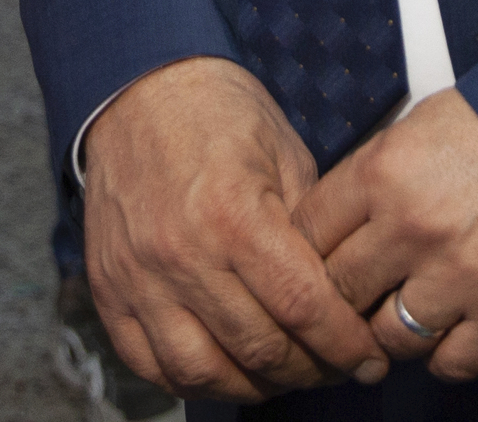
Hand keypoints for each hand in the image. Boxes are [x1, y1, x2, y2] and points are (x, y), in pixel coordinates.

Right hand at [81, 57, 384, 402]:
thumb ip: (312, 229)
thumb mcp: (286, 155)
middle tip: (335, 368)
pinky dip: (192, 381)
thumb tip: (344, 296)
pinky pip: (150, 364)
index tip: (368, 359)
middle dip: (310, 371)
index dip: (345, 345)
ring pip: (203, 372)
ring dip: (254, 387)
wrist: (138, 89)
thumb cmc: (219, 114)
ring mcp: (139, 278)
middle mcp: (182, 255)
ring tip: (282, 375)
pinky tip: (225, 370)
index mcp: (234, 214)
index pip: (303, 308)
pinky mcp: (110, 289)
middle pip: (258, 349)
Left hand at [298, 91, 477, 386]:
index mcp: (384, 173)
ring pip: (388, 337)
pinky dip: (444, 354)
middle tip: (353, 293)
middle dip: (341, 295)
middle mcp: (414, 229)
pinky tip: (449, 329)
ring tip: (402, 311)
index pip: (308, 233)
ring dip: (390, 329)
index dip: (307, 249)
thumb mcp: (422, 125)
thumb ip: (374, 174)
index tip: (315, 257)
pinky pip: (450, 363)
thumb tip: (335, 218)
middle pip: (340, 290)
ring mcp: (460, 277)